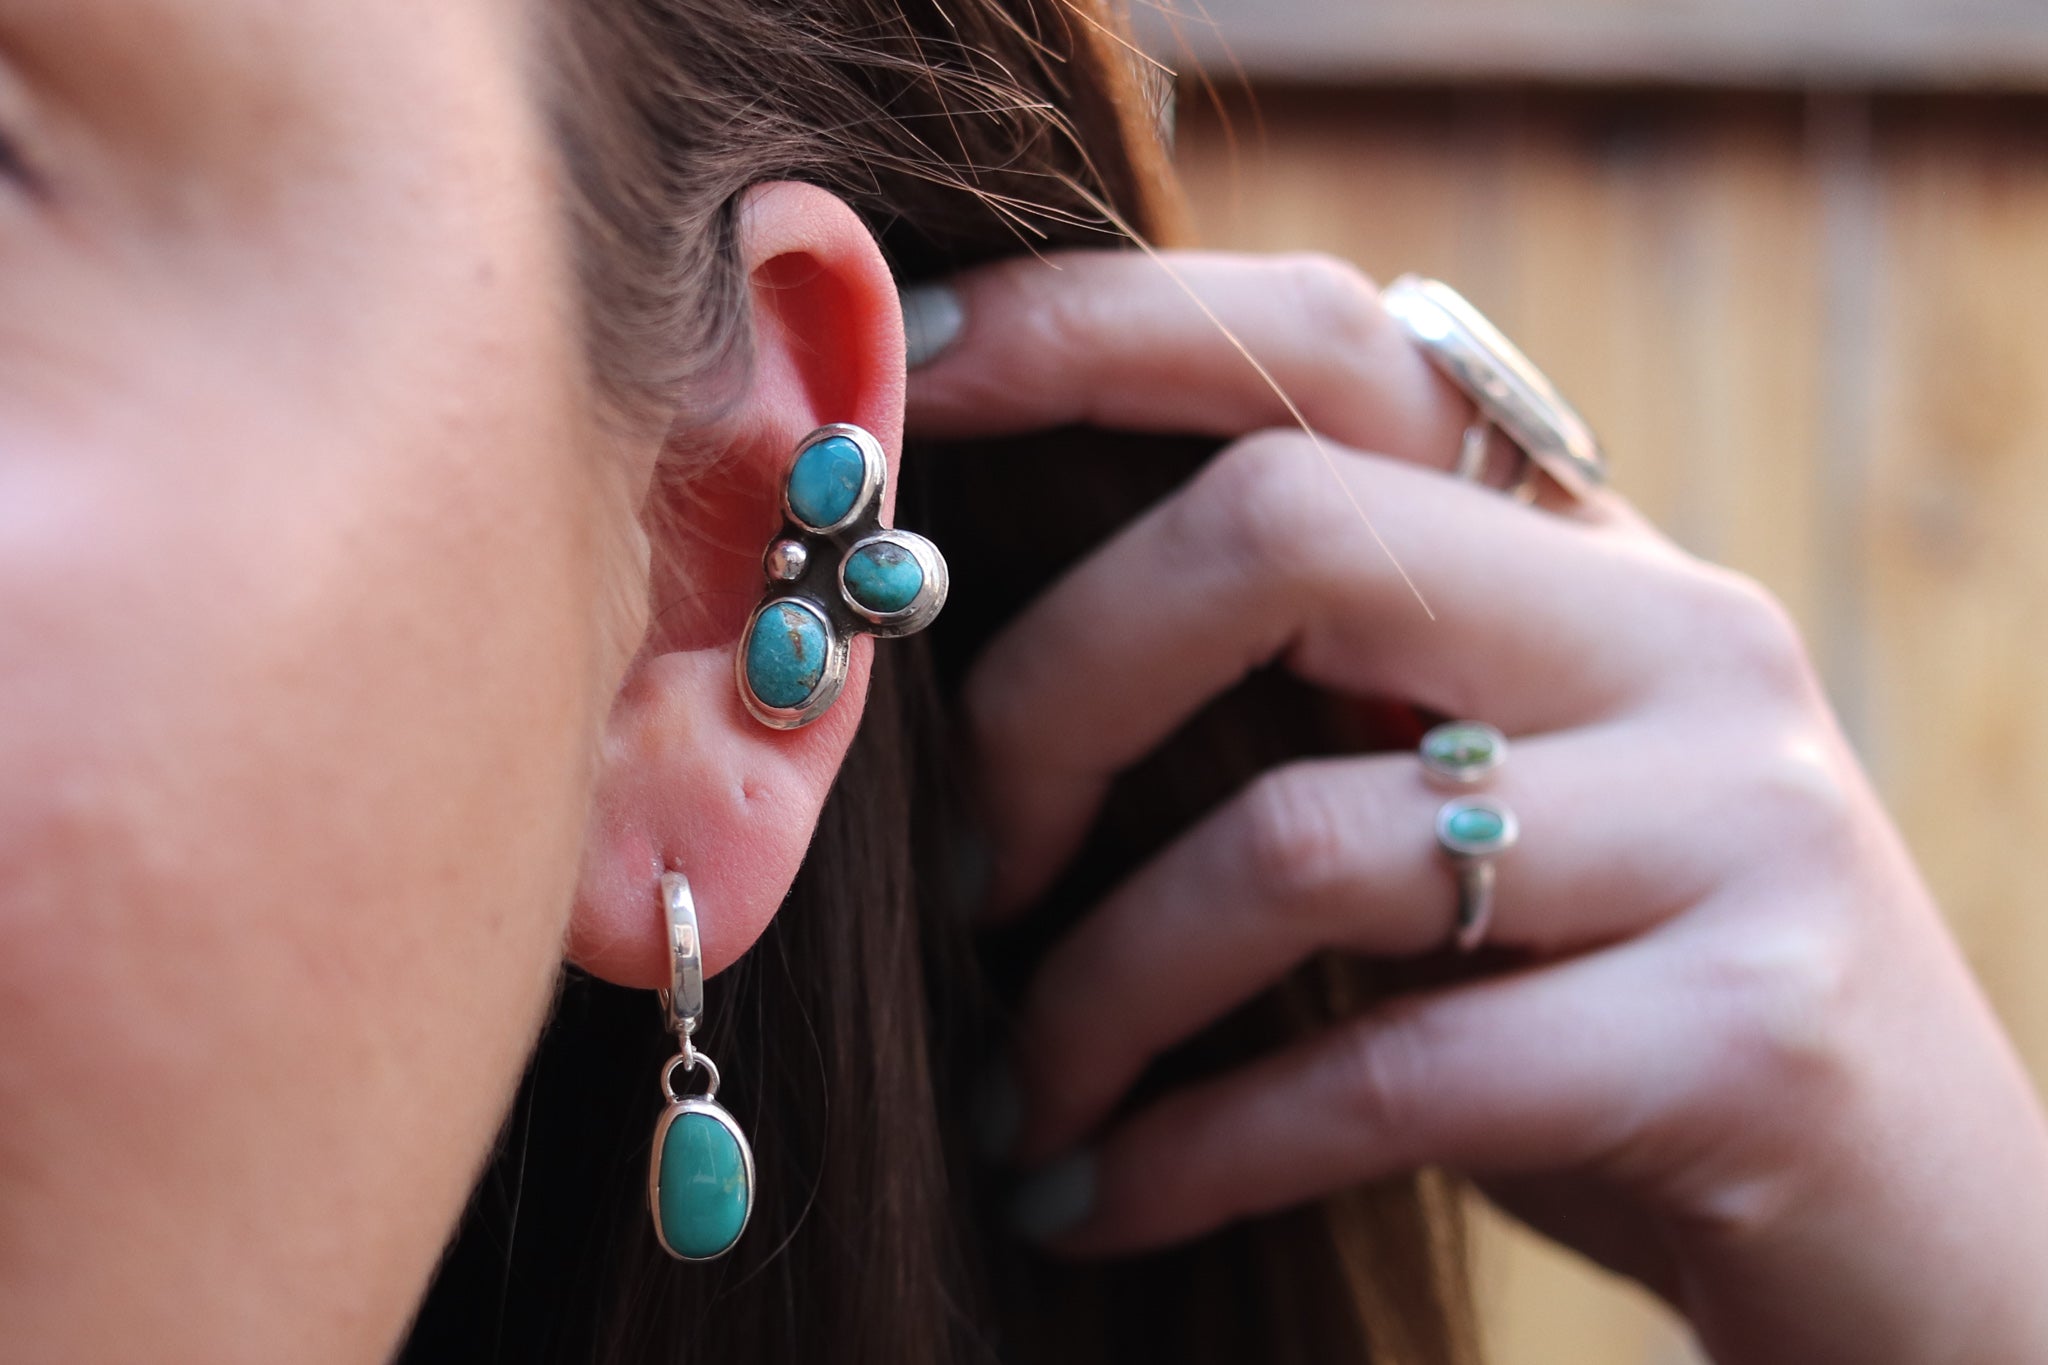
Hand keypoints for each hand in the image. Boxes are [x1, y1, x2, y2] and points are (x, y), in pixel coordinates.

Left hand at [905, 252, 2047, 1364]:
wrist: (1918, 1224)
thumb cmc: (1616, 989)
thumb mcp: (1485, 790)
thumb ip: (1315, 683)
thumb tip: (983, 642)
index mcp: (1587, 552)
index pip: (1327, 343)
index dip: (1095, 328)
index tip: (915, 376)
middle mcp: (1674, 637)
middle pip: (1273, 537)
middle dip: (1045, 702)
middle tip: (964, 872)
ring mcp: (1732, 826)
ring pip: (1293, 839)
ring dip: (1093, 991)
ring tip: (1024, 1092)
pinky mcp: (1742, 1038)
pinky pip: (1375, 1072)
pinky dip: (1185, 1147)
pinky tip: (1091, 1197)